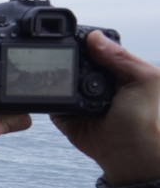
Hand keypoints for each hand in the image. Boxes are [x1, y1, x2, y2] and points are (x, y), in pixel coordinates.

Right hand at [52, 31, 159, 185]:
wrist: (130, 153)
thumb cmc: (146, 119)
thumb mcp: (146, 79)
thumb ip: (122, 56)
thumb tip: (95, 37)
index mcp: (118, 70)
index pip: (97, 49)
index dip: (85, 41)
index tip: (70, 34)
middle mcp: (98, 82)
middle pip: (74, 61)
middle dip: (64, 58)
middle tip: (53, 53)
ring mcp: (80, 98)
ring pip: (59, 80)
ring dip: (53, 76)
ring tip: (45, 70)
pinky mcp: (65, 114)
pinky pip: (50, 102)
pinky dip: (45, 97)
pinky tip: (42, 89)